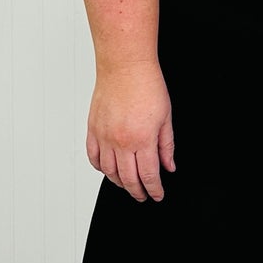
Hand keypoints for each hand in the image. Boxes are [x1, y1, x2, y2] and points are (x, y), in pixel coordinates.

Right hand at [87, 60, 175, 200]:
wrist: (125, 67)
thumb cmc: (147, 86)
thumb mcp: (166, 118)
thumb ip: (167, 146)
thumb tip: (169, 166)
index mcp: (142, 140)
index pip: (148, 176)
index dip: (154, 190)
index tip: (157, 195)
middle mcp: (121, 142)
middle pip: (128, 179)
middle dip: (137, 192)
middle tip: (143, 196)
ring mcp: (104, 136)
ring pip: (109, 172)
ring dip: (119, 183)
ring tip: (128, 185)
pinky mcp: (93, 129)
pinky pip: (93, 157)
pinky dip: (100, 168)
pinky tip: (108, 170)